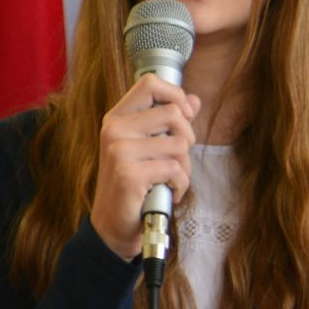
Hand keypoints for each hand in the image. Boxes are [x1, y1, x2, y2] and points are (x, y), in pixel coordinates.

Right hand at [91, 73, 199, 259]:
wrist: (113, 225)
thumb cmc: (135, 185)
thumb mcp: (150, 148)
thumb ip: (170, 123)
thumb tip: (194, 100)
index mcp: (118, 118)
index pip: (150, 83)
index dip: (176, 95)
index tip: (184, 115)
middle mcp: (114, 130)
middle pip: (173, 113)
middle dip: (188, 138)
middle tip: (177, 159)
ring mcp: (119, 151)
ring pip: (179, 144)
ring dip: (184, 167)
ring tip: (169, 179)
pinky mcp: (129, 174)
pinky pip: (175, 169)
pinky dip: (180, 185)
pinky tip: (167, 193)